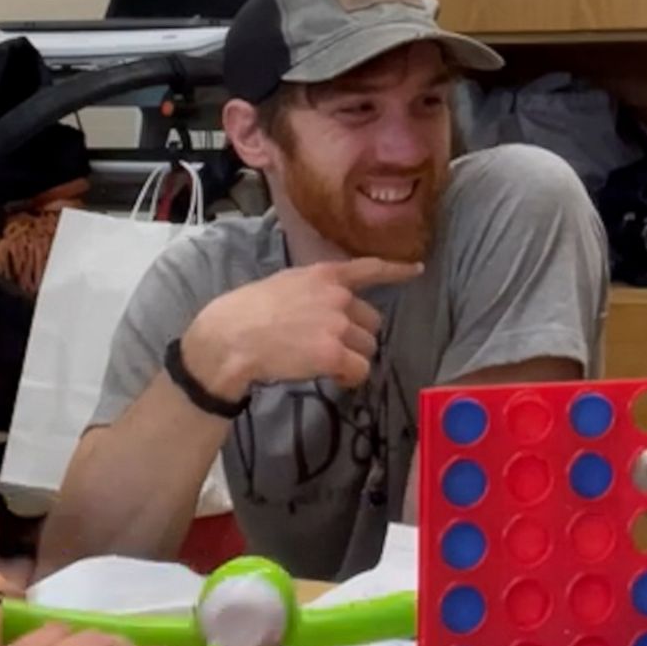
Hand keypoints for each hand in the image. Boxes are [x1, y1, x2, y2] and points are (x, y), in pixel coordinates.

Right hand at [182, 257, 422, 397]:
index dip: (396, 270)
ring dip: (353, 358)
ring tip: (324, 363)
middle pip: (372, 321)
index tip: (417, 269)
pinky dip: (350, 378)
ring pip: (368, 347)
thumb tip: (329, 306)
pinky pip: (360, 370)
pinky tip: (332, 377)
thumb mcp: (284, 285)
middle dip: (357, 336)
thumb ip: (313, 291)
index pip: (368, 268)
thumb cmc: (245, 312)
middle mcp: (337, 296)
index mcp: (323, 275)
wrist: (229, 338)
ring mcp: (338, 325)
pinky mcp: (334, 353)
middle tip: (330, 348)